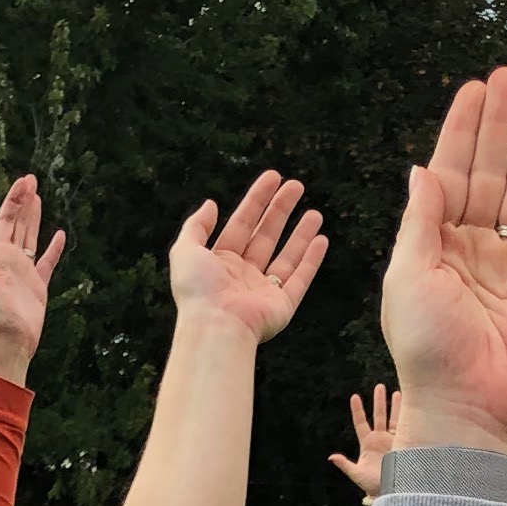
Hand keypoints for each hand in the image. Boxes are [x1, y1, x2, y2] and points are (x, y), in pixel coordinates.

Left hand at [0, 172, 64, 381]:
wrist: (10, 339)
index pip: (6, 220)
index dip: (14, 200)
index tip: (25, 182)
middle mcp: (11, 260)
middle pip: (18, 223)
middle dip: (24, 201)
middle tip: (32, 180)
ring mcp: (25, 271)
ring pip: (31, 236)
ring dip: (34, 217)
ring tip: (38, 197)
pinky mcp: (38, 284)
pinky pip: (47, 261)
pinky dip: (53, 248)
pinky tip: (59, 235)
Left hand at [165, 172, 326, 347]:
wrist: (216, 328)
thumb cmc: (198, 292)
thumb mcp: (185, 251)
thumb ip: (196, 226)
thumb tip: (210, 204)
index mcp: (220, 262)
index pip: (242, 223)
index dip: (257, 199)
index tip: (273, 177)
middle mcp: (242, 276)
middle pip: (265, 235)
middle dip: (281, 210)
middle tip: (296, 186)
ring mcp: (263, 291)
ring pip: (286, 256)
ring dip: (300, 234)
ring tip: (315, 212)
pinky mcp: (282, 306)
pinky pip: (300, 279)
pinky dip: (311, 260)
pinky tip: (321, 240)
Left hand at [329, 384, 400, 501]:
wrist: (392, 492)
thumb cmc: (372, 485)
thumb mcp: (357, 474)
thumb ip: (345, 464)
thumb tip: (331, 457)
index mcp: (367, 444)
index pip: (361, 423)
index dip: (357, 410)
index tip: (354, 396)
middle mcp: (380, 439)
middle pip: (379, 416)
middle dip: (379, 401)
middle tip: (380, 386)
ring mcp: (393, 440)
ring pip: (394, 418)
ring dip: (395, 405)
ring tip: (397, 391)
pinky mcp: (405, 443)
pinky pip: (406, 427)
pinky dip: (407, 416)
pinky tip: (410, 405)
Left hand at [378, 69, 506, 455]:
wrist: (463, 407)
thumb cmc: (425, 348)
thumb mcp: (408, 276)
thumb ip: (420, 221)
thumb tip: (422, 168)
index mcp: (434, 246)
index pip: (449, 175)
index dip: (461, 131)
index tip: (473, 89)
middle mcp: (471, 251)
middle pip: (487, 174)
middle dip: (496, 126)